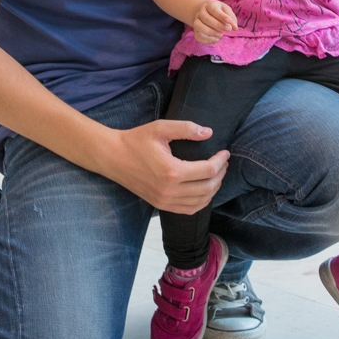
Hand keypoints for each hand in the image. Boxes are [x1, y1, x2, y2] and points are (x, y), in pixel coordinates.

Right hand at [105, 120, 229, 213]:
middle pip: (208, 188)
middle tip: (223, 163)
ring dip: (213, 189)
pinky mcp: (160, 205)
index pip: (207, 171)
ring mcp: (164, 201)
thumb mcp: (160, 128)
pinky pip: (188, 210)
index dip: (220, 161)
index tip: (225, 152)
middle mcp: (169, 191)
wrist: (113, 157)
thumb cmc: (135, 140)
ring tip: (217, 174)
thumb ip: (186, 129)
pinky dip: (201, 202)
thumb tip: (209, 133)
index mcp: (171, 171)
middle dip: (220, 175)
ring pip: (200, 202)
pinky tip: (204, 190)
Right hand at [193, 0, 237, 43]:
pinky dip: (207, 40)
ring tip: (221, 35)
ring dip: (210, 32)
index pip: (213, 9)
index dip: (221, 16)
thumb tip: (235, 28)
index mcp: (209, 5)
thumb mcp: (226, 11)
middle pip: (205, 18)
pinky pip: (197, 36)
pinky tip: (216, 39)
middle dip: (218, 25)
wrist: (206, 12)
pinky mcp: (196, 31)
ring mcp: (196, 21)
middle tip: (229, 29)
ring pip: (198, 26)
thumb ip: (231, 18)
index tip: (229, 21)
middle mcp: (201, 12)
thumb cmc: (219, 11)